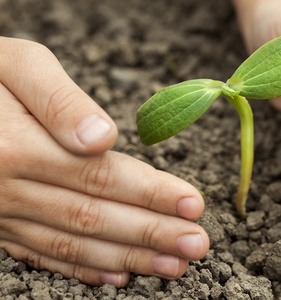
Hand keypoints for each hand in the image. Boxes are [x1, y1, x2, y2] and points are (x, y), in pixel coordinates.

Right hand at [0, 37, 208, 286]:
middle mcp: (8, 190)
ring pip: (75, 243)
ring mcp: (0, 215)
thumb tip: (102, 138)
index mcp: (17, 148)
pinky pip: (43, 254)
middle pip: (95, 217)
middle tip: (198, 246)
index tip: (194, 204)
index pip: (101, 177)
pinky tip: (118, 277)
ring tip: (174, 267)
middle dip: (152, 234)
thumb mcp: (17, 65)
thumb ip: (59, 100)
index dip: (152, 193)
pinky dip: (84, 269)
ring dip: (129, 258)